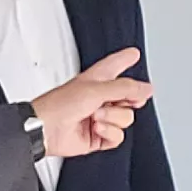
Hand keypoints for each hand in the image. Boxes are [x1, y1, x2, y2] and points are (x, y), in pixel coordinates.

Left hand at [34, 48, 152, 158]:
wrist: (45, 130)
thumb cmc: (60, 105)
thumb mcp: (96, 90)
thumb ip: (125, 88)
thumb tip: (146, 88)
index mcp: (96, 80)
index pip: (114, 65)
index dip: (124, 59)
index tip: (134, 54)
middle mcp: (99, 98)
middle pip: (129, 97)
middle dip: (126, 101)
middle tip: (121, 100)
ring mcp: (100, 118)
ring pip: (125, 119)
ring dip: (112, 118)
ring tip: (95, 116)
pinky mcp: (98, 137)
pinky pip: (118, 137)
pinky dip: (109, 133)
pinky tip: (96, 129)